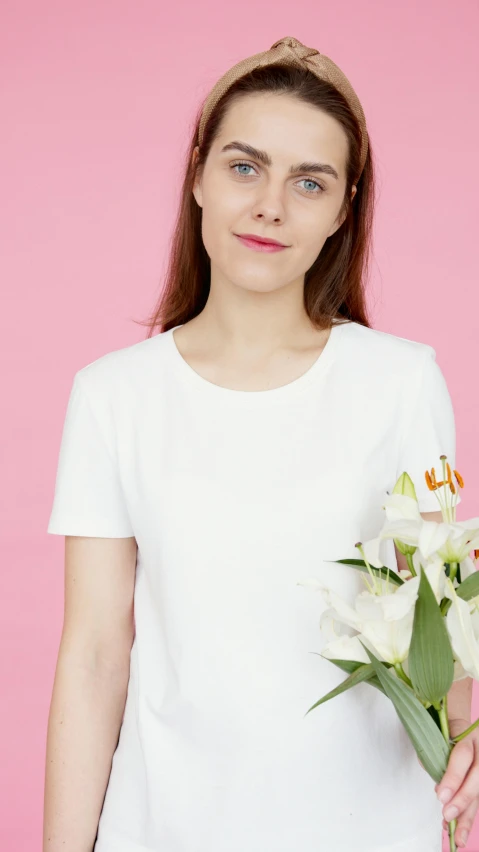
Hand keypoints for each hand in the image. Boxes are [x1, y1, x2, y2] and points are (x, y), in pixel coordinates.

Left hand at [435, 718, 478, 847]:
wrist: (464, 730)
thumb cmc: (448, 732)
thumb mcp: (439, 734)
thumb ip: (433, 753)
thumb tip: (435, 784)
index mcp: (471, 735)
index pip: (463, 756)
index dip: (453, 777)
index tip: (440, 795)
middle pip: (477, 779)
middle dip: (462, 799)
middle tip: (447, 815)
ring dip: (468, 816)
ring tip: (458, 837)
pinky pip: (477, 800)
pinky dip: (467, 815)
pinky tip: (458, 829)